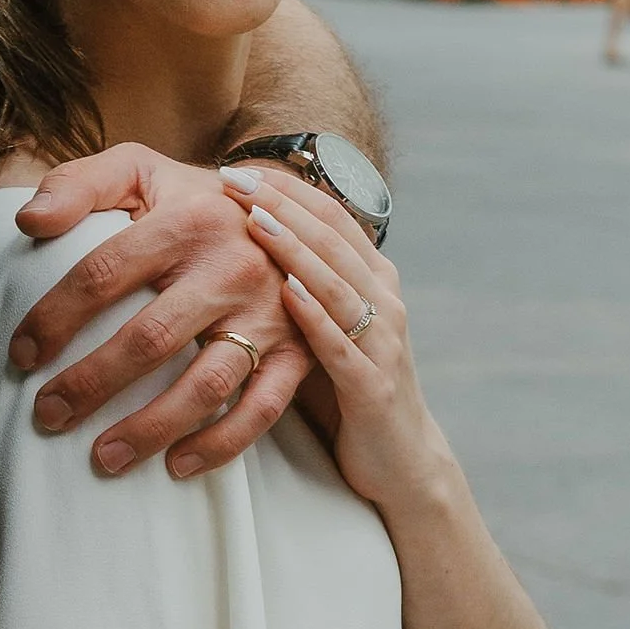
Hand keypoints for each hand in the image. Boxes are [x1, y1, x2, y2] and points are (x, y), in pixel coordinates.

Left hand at [11, 146, 311, 478]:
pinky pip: (262, 410)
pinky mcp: (298, 351)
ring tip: (103, 457)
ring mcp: (270, 314)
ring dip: (151, 428)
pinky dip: (221, 444)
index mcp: (186, 221)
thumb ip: (79, 184)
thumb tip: (28, 221)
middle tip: (47, 415)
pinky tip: (177, 465)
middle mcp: (231, 268)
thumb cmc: (193, 200)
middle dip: (91, 384)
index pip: (104, 274)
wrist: (291, 210)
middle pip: (150, 339)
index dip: (56, 318)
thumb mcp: (139, 170)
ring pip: (206, 385)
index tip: (21, 356)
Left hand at [224, 169, 449, 517]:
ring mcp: (382, 341)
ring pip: (336, 282)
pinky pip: (341, 344)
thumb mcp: (322, 329)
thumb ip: (293, 289)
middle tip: (233, 178)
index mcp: (370, 279)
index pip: (328, 217)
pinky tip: (286, 292)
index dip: (285, 189)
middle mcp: (382, 300)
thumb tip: (227, 255)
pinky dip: (315, 316)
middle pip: (331, 238)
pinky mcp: (374, 386)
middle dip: (282, 204)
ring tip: (254, 219)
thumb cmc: (346, 392)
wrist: (401, 462)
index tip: (237, 166)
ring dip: (294, 249)